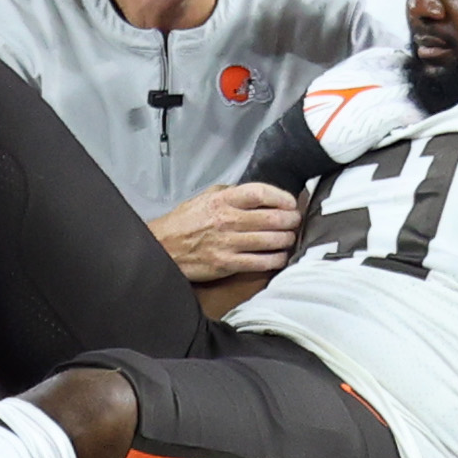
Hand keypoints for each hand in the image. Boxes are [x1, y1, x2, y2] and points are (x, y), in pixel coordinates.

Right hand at [152, 182, 301, 281]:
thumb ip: (232, 194)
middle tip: (295, 221)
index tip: (291, 203)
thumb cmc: (185, 222)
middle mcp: (227, 220)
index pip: (261, 193)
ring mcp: (227, 243)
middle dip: (291, 220)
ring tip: (290, 238)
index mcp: (222, 200)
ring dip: (286, 239)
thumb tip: (260, 195)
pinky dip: (276, 259)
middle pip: (272, 218)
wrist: (162, 247)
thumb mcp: (206, 197)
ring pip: (271, 241)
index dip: (282, 197)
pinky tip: (280, 256)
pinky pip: (261, 262)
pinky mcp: (226, 264)